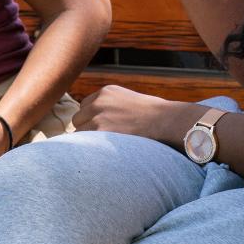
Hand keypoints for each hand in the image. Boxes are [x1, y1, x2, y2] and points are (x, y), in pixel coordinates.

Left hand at [72, 85, 201, 147]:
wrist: (164, 121)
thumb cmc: (155, 115)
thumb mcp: (130, 101)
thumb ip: (113, 107)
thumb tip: (104, 122)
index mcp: (106, 92)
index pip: (85, 106)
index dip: (92, 119)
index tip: (102, 128)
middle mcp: (98, 101)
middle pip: (78, 119)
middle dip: (87, 129)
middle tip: (103, 140)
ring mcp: (97, 116)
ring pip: (80, 132)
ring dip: (89, 140)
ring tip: (107, 147)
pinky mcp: (98, 131)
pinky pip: (84, 144)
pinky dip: (92, 149)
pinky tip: (105, 152)